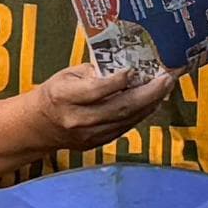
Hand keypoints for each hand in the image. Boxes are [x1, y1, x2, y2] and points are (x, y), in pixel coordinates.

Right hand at [22, 59, 182, 155]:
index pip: (95, 90)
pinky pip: (125, 127)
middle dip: (148, 93)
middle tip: (166, 78)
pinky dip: (141, 114)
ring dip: (150, 103)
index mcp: (64, 96)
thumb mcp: (69, 74)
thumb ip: (96, 71)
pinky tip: (152, 102)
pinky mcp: (98, 143)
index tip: (135, 69)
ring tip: (164, 88)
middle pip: (119, 108)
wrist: (41, 125)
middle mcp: (77, 119)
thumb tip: (129, 64)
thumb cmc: (57, 93)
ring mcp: (88, 135)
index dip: (117, 81)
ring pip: (126, 120)